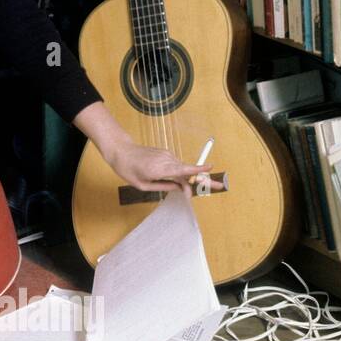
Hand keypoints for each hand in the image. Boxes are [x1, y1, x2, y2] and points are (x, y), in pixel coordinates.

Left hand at [105, 140, 225, 193]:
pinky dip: (180, 173)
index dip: (198, 171)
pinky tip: (176, 180)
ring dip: (191, 178)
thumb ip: (163, 186)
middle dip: (205, 179)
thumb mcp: (142, 184)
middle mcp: (166, 160)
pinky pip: (176, 165)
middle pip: (189, 170)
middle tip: (221, 185)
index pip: (183, 170)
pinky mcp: (166, 153)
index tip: (210, 170)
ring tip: (196, 189)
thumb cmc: (128, 169)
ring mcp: (167, 155)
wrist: (120, 151)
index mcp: (160, 169)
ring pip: (183, 169)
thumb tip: (180, 188)